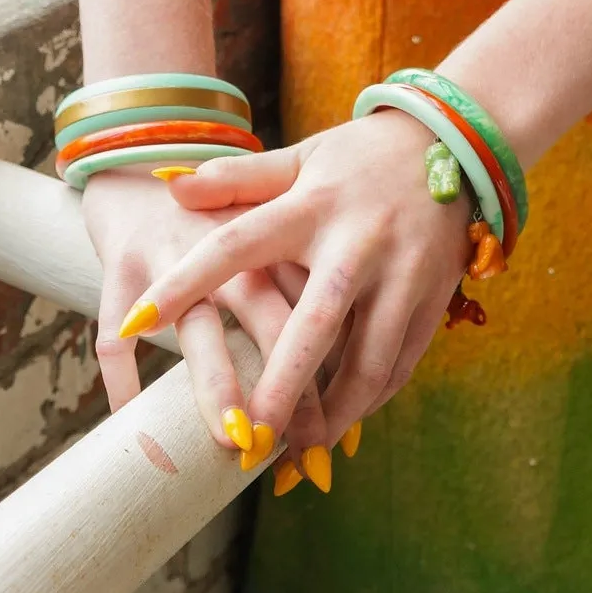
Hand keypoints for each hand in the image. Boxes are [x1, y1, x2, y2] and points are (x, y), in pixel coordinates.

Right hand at [80, 169, 331, 461]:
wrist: (140, 157)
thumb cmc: (218, 211)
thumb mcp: (269, 227)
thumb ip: (305, 284)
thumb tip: (358, 379)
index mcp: (275, 233)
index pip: (316, 301)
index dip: (336, 365)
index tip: (350, 426)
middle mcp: (228, 243)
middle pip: (266, 319)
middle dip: (287, 389)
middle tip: (304, 450)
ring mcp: (171, 254)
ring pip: (196, 325)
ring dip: (215, 385)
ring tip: (232, 438)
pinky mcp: (120, 263)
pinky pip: (116, 327)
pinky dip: (121, 374)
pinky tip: (130, 417)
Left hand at [121, 109, 472, 478]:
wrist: (457, 139)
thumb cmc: (360, 158)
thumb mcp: (300, 157)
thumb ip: (237, 178)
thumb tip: (170, 186)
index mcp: (311, 206)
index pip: (234, 245)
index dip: (183, 282)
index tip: (134, 322)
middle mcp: (358, 244)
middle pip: (317, 325)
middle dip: (284, 385)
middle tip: (250, 435)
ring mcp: (402, 276)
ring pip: (369, 360)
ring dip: (334, 413)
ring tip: (298, 453)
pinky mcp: (434, 300)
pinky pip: (400, 363)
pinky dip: (369, 399)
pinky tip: (340, 424)